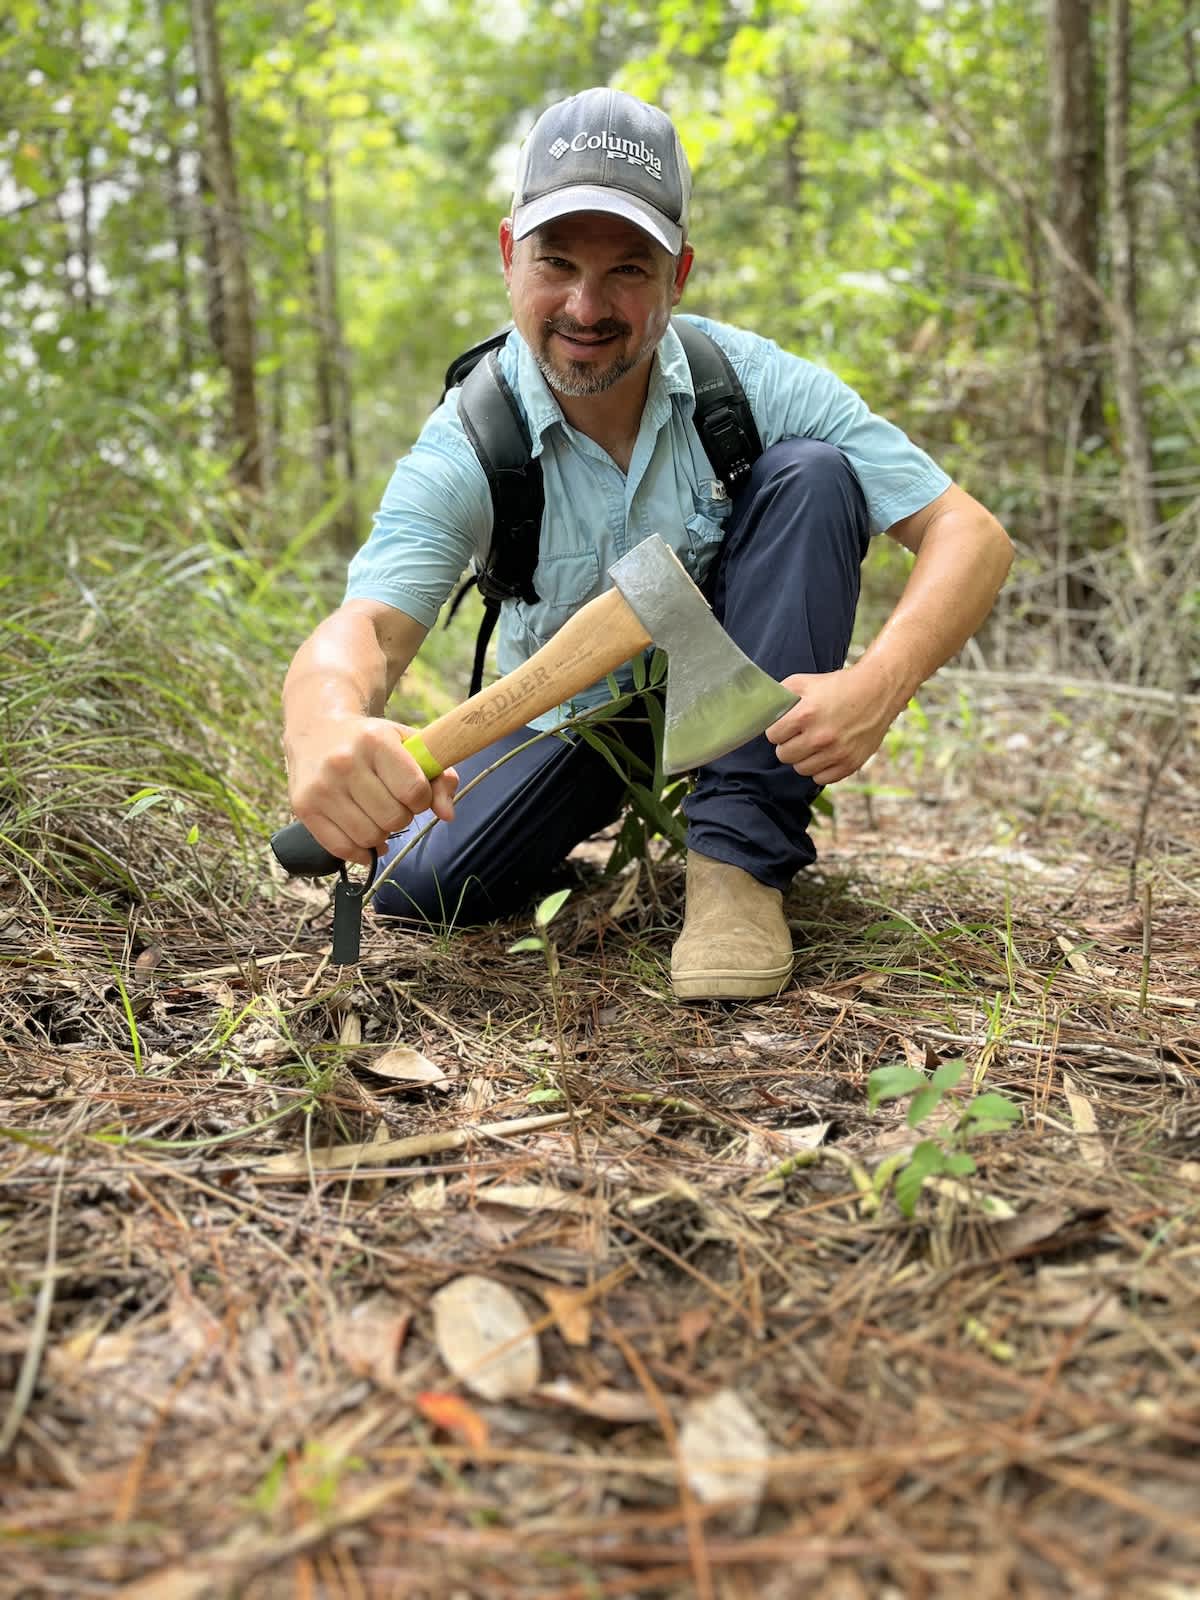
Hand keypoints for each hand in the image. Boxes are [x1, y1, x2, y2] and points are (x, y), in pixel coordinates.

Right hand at [286, 714, 458, 868]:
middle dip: (402, 817)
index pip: (414, 791)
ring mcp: (321, 787)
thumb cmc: (371, 741)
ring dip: (381, 835)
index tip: (414, 793)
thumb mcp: (409, 745)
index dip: (422, 799)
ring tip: (376, 816)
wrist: (317, 730)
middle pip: (393, 819)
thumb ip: (439, 778)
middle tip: (393, 803)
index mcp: (375, 741)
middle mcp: (344, 762)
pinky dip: (360, 851)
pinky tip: (365, 837)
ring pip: (369, 838)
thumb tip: (448, 815)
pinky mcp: (303, 807)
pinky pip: (341, 848)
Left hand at [765, 664, 897, 785]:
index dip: (778, 730)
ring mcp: (836, 753)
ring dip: (804, 758)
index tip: (787, 725)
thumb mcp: (804, 682)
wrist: (877, 691)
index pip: (772, 736)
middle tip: (800, 735)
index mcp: (806, 714)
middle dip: (788, 744)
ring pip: (801, 769)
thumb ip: (779, 696)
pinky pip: (821, 779)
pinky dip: (820, 769)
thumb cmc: (837, 686)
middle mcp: (820, 737)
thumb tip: (760, 711)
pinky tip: (826, 753)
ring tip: (813, 743)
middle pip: (784, 755)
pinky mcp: (850, 764)